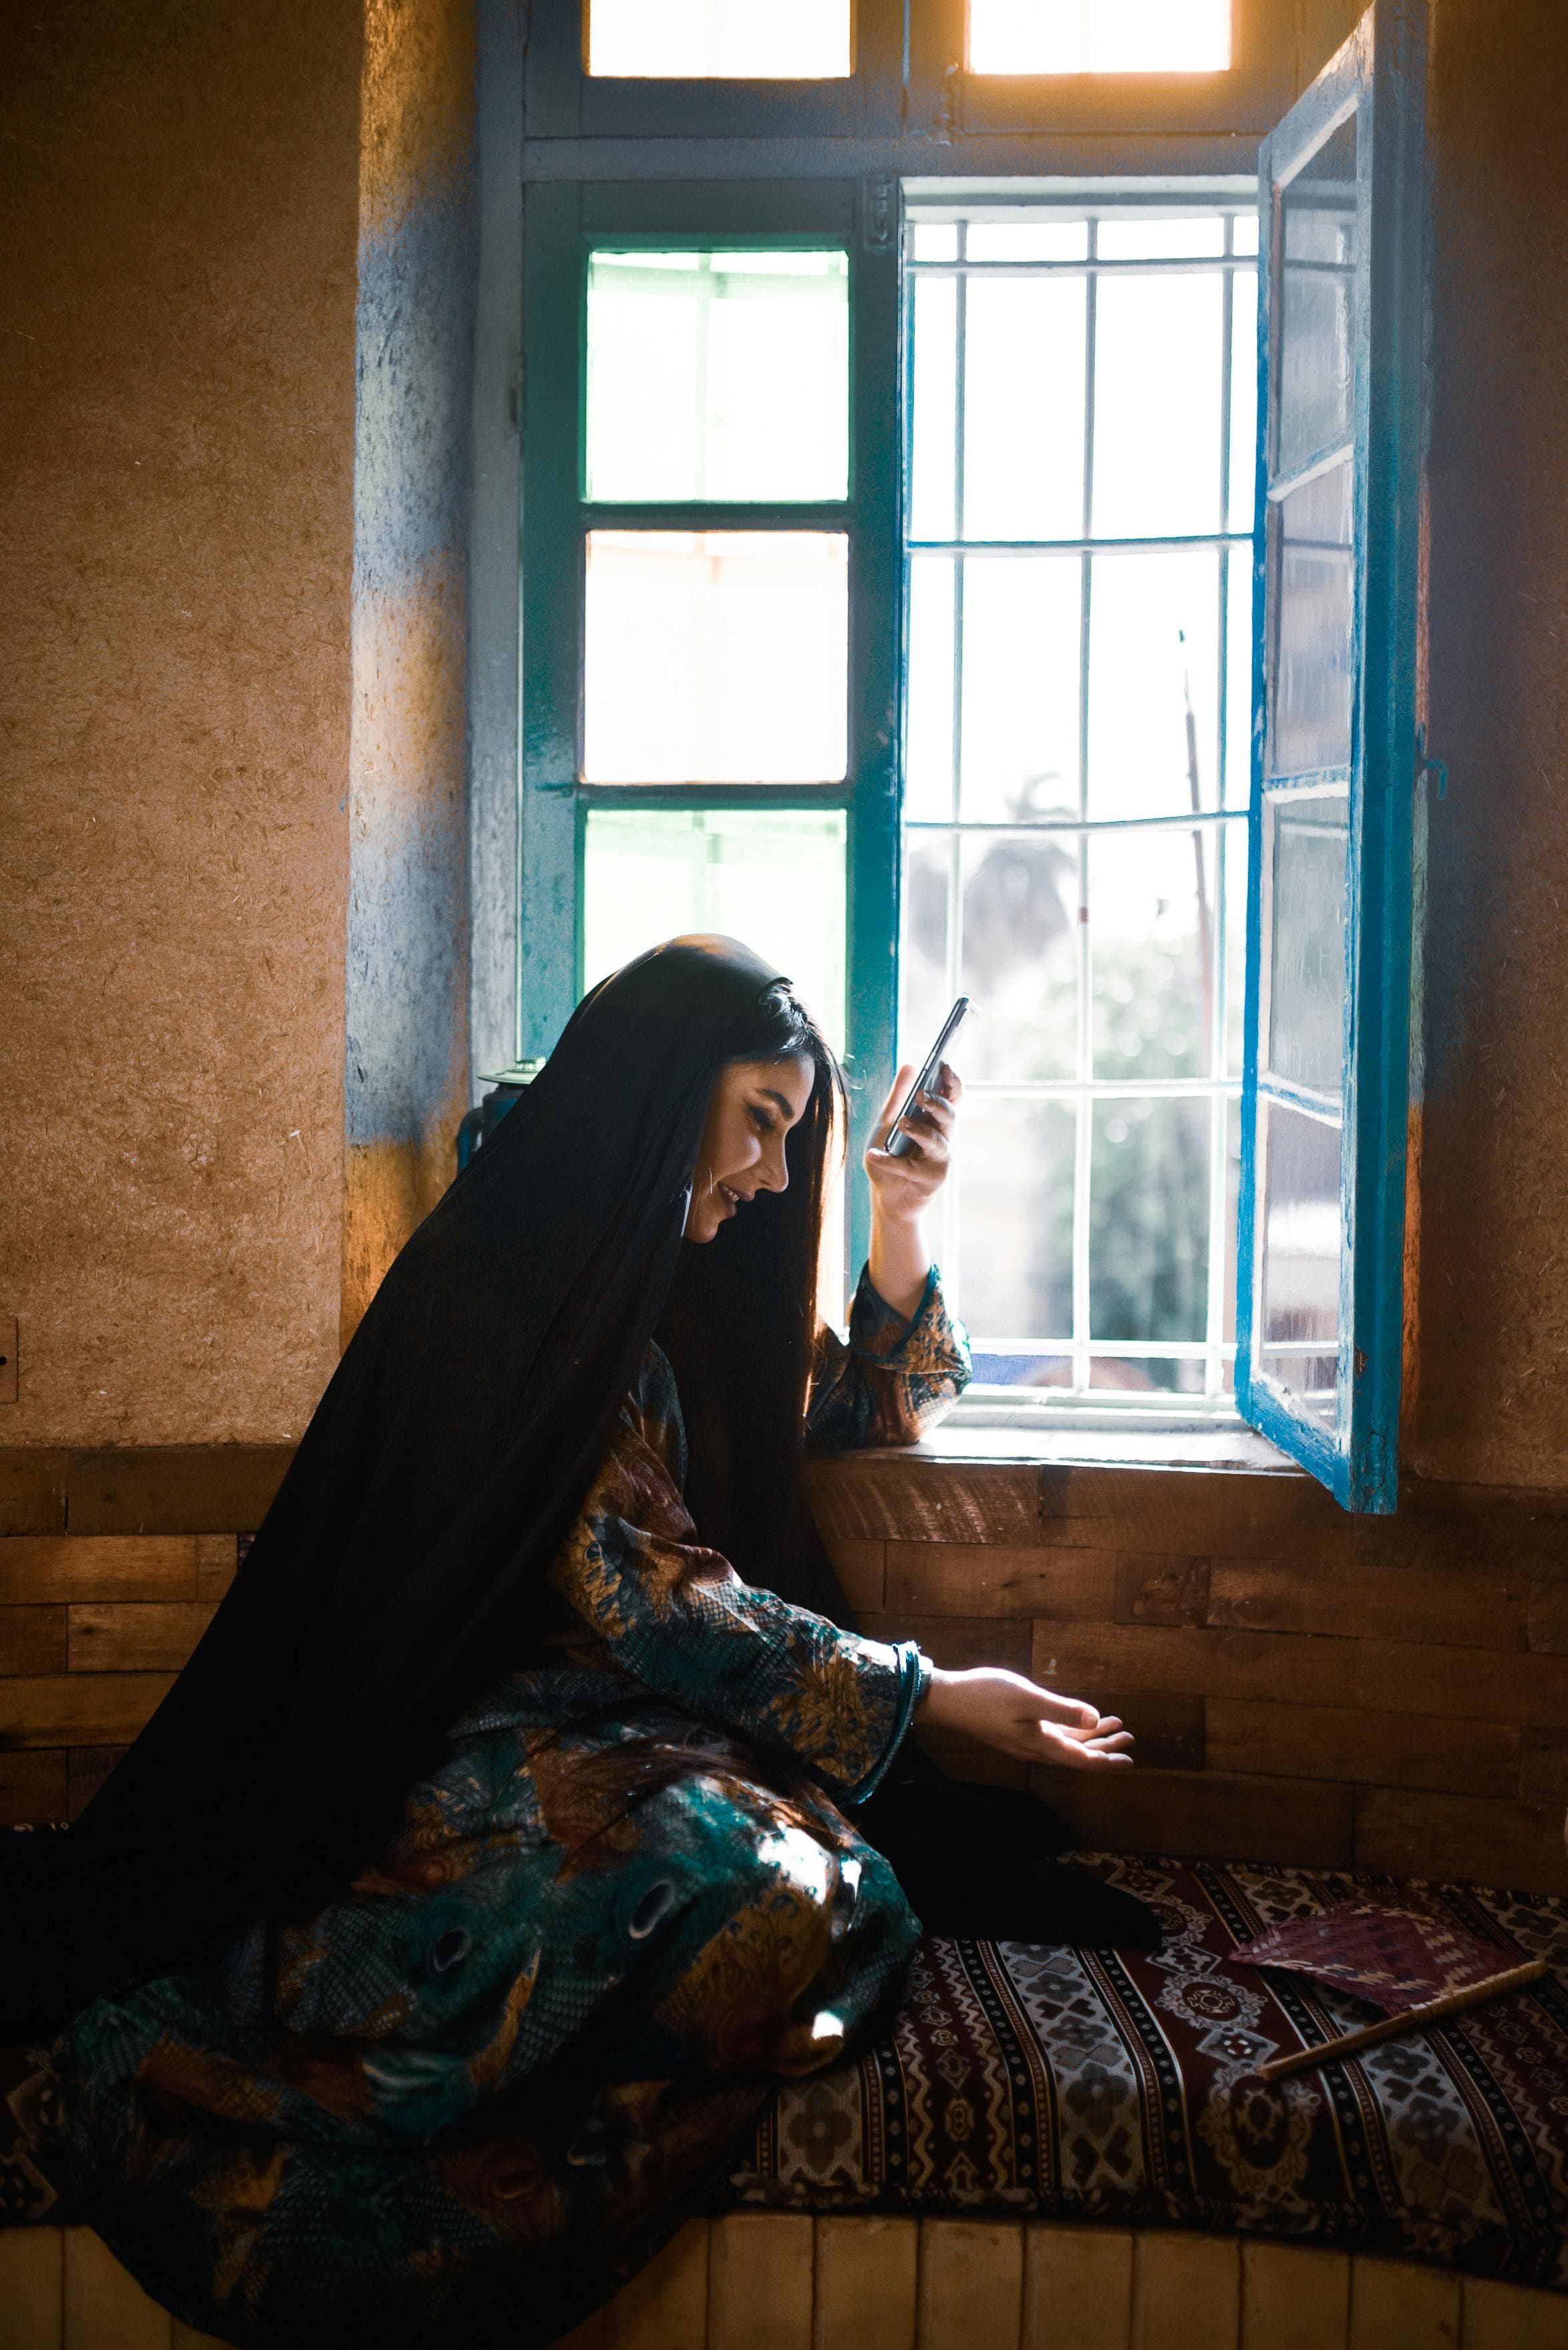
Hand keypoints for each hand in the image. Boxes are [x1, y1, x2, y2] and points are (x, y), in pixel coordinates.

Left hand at [865, 1059, 961, 1227]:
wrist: (887, 1196)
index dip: (952, 1082)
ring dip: (921, 1131)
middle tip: (921, 1095)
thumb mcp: (888, 1122)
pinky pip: (913, 1168)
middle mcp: (943, 1137)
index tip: (945, 1066)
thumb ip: (899, 1096)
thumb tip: (911, 1064)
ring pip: (938, 1141)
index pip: (952, 1097)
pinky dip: (891, 1162)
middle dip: (938, 1104)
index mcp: (935, 1120)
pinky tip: (873, 1155)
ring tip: (903, 1123)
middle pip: (950, 1116)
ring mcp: (940, 1159)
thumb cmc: (891, 1155)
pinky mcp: (933, 1180)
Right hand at [917, 1667, 1134, 1771]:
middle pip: (1078, 1754)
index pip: (1081, 1760)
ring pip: (1067, 1744)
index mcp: (1041, 1745)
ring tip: (1114, 1726)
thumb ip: (1062, 1710)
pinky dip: (1072, 1730)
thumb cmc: (987, 1696)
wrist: (950, 1700)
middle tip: (1129, 1739)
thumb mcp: (1028, 1700)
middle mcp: (1036, 1748)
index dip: (1107, 1760)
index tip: (1130, 1760)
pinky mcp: (1018, 1730)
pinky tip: (1079, 1720)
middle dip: (1105, 1748)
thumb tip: (1095, 1719)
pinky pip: (1054, 1735)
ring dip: (1091, 1738)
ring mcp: (1026, 1740)